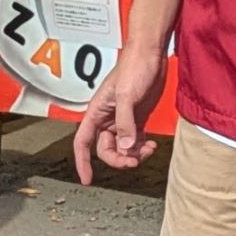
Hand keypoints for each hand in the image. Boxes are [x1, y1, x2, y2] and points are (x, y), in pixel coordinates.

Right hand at [71, 55, 167, 180]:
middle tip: (134, 162)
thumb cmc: (133, 67)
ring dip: (134, 154)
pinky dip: (142, 147)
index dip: (83, 162)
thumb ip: (125, 123)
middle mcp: (107, 119)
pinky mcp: (137, 119)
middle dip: (119, 159)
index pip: (83, 142)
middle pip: (106, 150)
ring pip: (123, 148)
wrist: (150, 55)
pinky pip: (136, 141)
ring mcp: (123, 120)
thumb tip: (125, 147)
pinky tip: (152, 145)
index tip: (87, 180)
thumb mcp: (126, 95)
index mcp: (96, 112)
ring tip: (149, 149)